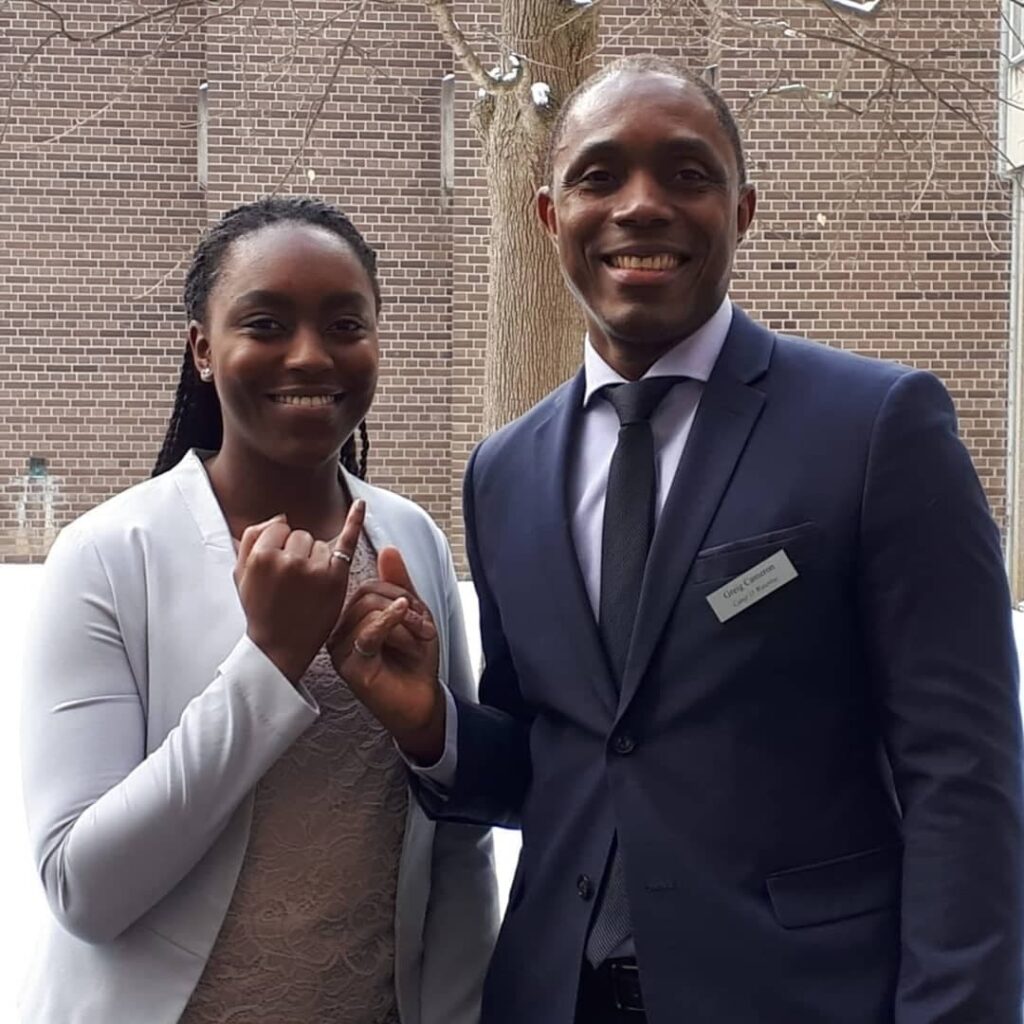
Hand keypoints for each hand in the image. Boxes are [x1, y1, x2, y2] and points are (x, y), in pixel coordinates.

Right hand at [235, 501, 365, 683]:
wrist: (278, 648)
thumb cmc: (260, 610)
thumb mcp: (240, 575)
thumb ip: (252, 539)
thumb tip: (280, 516)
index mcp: (262, 556)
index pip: (280, 528)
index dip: (280, 546)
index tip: (279, 568)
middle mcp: (289, 560)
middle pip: (301, 536)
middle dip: (298, 553)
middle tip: (292, 583)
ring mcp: (314, 569)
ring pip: (320, 545)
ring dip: (316, 560)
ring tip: (307, 588)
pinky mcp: (335, 579)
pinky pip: (346, 542)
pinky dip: (355, 521)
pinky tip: (360, 504)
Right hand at [329, 546, 445, 763]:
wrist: (422, 699)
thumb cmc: (414, 660)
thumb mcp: (412, 614)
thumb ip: (399, 583)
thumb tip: (388, 549)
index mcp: (351, 618)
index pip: (369, 586)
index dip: (399, 592)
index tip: (418, 613)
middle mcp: (340, 631)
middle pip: (368, 594)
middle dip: (405, 605)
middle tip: (424, 628)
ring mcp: (341, 648)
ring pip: (370, 609)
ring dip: (406, 621)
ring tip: (420, 640)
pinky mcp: (350, 665)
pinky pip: (368, 631)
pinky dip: (392, 622)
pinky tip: (410, 623)